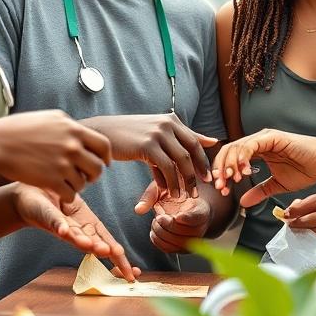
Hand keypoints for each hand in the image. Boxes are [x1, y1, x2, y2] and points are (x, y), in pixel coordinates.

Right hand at [0, 110, 111, 200]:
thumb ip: (68, 126)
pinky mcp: (52, 181)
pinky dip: (68, 196)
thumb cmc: (18, 129)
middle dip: (94, 175)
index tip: (104, 163)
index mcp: (73, 129)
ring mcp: (62, 164)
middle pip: (98, 167)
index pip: (103, 145)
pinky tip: (60, 192)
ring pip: (84, 183)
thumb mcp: (49, 118)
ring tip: (67, 183)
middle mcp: (72, 146)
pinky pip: (70, 194)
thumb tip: (81, 132)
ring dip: (78, 186)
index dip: (106, 157)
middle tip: (87, 177)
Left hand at [12, 184, 140, 281]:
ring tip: (91, 245)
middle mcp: (76, 230)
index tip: (131, 275)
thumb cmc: (57, 203)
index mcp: (88, 226)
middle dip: (103, 250)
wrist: (26, 197)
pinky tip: (65, 230)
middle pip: (93, 242)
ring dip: (82, 241)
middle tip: (114, 258)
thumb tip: (109, 243)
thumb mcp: (78, 213)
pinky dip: (60, 226)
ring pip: (74, 235)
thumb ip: (90, 229)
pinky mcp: (46, 216)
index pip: (108, 243)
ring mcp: (61, 224)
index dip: (120, 259)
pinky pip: (54, 220)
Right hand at [83, 114, 216, 199]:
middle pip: (191, 150)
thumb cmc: (130, 135)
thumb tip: (212, 141)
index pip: (194, 141)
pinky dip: (169, 182)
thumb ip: (183, 137)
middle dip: (198, 171)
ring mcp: (157, 133)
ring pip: (180, 160)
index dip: (203, 160)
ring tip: (185, 196)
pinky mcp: (147, 145)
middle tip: (201, 189)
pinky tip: (168, 193)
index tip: (208, 177)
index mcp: (172, 120)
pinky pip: (165, 167)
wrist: (103, 133)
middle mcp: (167, 124)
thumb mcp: (157, 133)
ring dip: (185, 181)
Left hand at [145, 188, 212, 253]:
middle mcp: (200, 228)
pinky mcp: (182, 250)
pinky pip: (168, 249)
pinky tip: (155, 230)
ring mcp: (192, 241)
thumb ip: (151, 196)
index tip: (176, 216)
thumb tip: (138, 210)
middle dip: (166, 224)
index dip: (186, 218)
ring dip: (160, 231)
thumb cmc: (173, 195)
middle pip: (182, 232)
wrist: (185, 207)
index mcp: (201, 210)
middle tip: (159, 216)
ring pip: (174, 242)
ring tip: (157, 221)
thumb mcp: (164, 188)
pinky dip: (157, 239)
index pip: (196, 217)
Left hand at [211, 129, 315, 207]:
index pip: (231, 158)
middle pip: (229, 150)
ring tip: (231, 180)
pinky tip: (245, 172)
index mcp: (257, 151)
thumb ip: (260, 191)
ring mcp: (265, 138)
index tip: (222, 190)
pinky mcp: (273, 137)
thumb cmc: (306, 170)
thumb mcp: (277, 185)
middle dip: (222, 170)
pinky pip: (252, 145)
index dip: (223, 173)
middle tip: (222, 187)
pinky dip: (244, 157)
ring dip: (230, 164)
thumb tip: (243, 202)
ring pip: (237, 146)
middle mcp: (258, 142)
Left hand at [280, 189, 315, 244]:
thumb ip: (307, 203)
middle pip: (314, 220)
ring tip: (298, 229)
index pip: (312, 203)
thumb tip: (290, 211)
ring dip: (305, 231)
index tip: (286, 214)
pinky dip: (315, 238)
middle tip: (290, 223)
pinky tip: (311, 234)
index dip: (297, 210)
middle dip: (299, 223)